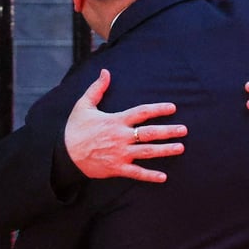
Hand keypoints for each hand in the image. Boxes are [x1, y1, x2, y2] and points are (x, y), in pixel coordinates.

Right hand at [65, 69, 186, 182]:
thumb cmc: (75, 129)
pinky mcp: (117, 168)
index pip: (142, 112)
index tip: (172, 108)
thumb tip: (105, 72)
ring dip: (165, 150)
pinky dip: (150, 175)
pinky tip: (164, 177)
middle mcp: (121, 137)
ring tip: (181, 148)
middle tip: (184, 130)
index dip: (158, 109)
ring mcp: (120, 153)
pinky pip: (137, 173)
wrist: (64, 154)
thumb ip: (97, 88)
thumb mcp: (84, 105)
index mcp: (116, 120)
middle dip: (168, 131)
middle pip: (150, 133)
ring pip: (148, 152)